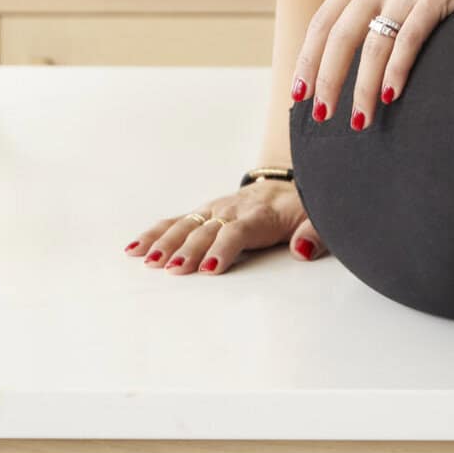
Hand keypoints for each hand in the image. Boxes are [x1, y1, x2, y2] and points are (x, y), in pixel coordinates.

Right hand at [123, 176, 325, 274]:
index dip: (224, 248)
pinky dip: (155, 233)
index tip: (210, 268)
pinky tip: (135, 248)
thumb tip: (302, 250)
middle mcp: (232, 209)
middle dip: (189, 250)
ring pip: (186, 224)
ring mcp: (215, 209)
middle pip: (207, 230)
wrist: (290, 182)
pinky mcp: (205, 212)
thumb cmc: (303, 207)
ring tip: (146, 261)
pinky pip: (178, 221)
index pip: (238, 231)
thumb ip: (315, 233)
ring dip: (165, 242)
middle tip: (173, 270)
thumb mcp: (318, 216)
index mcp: (260, 214)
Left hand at [292, 0, 453, 131]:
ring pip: (373, 45)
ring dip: (363, 88)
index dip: (308, 59)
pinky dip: (396, 72)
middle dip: (328, 79)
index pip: (323, 20)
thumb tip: (341, 52)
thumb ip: (371, 1)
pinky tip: (391, 96)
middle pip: (340, 35)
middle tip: (322, 115)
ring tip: (360, 120)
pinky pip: (409, 40)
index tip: (299, 94)